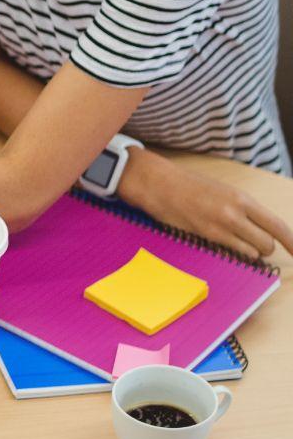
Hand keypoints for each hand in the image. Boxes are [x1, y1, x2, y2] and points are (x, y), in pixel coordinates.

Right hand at [121, 151, 292, 259]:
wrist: (158, 184)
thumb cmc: (188, 186)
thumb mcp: (223, 192)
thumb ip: (242, 208)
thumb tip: (259, 227)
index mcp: (242, 199)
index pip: (278, 226)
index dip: (292, 243)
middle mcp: (235, 213)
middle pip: (267, 244)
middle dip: (264, 247)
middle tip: (251, 242)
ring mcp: (220, 227)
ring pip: (252, 252)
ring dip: (248, 252)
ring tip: (233, 241)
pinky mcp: (205, 237)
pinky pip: (232, 254)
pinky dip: (233, 254)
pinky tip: (222, 244)